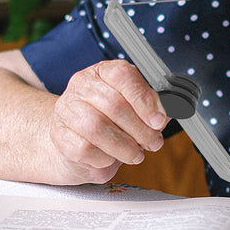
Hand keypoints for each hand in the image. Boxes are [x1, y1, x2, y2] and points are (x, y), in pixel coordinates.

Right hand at [47, 59, 168, 183]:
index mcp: (103, 72)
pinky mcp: (60, 136)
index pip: (123, 75)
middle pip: (113, 104)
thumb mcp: (133, 108)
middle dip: (140, 128)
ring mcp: (67, 110)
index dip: (144, 98)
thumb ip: (152, 107)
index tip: (159, 120)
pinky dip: (106, 157)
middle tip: (153, 142)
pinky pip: (85, 149)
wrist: (75, 141)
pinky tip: (112, 157)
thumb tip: (169, 112)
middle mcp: (82, 86)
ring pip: (97, 127)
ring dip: (124, 146)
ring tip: (136, 154)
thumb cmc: (110, 121)